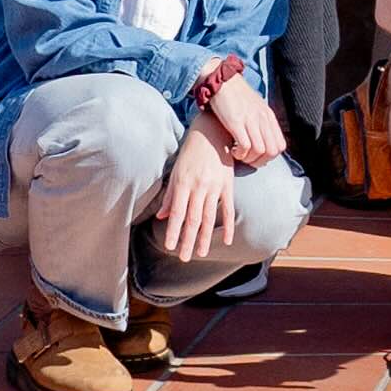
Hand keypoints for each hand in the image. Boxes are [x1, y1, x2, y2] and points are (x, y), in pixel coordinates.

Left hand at [153, 124, 239, 260]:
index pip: (177, 213)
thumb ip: (170, 195)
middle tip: (184, 258)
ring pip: (209, 217)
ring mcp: (214, 187)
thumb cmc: (191, 152)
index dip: (174, 231)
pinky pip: (228, 209)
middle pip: (192, 219)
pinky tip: (226, 240)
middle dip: (187, 240)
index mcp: (183, 183)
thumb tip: (162, 216)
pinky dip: (228, 226)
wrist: (213, 133)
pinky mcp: (228, 185)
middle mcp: (198, 187)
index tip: (170, 247)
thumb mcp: (176, 171)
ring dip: (204, 237)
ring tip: (200, 253)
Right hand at [201, 78, 288, 167]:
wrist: (221, 80)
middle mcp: (263, 118)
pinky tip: (233, 151)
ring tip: (239, 155)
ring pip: (260, 150)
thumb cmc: (236, 96)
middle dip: (260, 161)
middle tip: (248, 160)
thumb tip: (263, 141)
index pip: (280, 146)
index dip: (270, 157)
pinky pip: (245, 146)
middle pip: (272, 151)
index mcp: (268, 116)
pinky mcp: (236, 121)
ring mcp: (250, 120)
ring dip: (249, 159)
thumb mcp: (255, 107)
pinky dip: (240, 154)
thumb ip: (261, 122)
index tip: (257, 157)